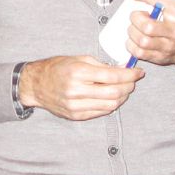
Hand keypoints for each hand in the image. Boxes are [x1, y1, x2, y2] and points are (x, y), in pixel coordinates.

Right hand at [19, 56, 141, 120]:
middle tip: (133, 81)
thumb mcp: (78, 59)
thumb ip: (101, 65)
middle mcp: (77, 90)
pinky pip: (101, 112)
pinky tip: (112, 97)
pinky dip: (111, 105)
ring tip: (124, 89)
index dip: (130, 74)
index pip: (112, 75)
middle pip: (114, 92)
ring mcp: (76, 105)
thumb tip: (122, 69)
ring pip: (110, 105)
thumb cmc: (57, 68)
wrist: (36, 84)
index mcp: (78, 72)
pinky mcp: (75, 115)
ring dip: (122, 97)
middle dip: (128, 86)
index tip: (138, 72)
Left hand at [125, 0, 174, 70]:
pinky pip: (140, 54)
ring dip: (132, 32)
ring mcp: (169, 45)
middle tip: (136, 15)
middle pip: (147, 24)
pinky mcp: (162, 57)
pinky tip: (133, 40)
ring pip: (142, 40)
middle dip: (135, 18)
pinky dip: (132, 46)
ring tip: (134, 27)